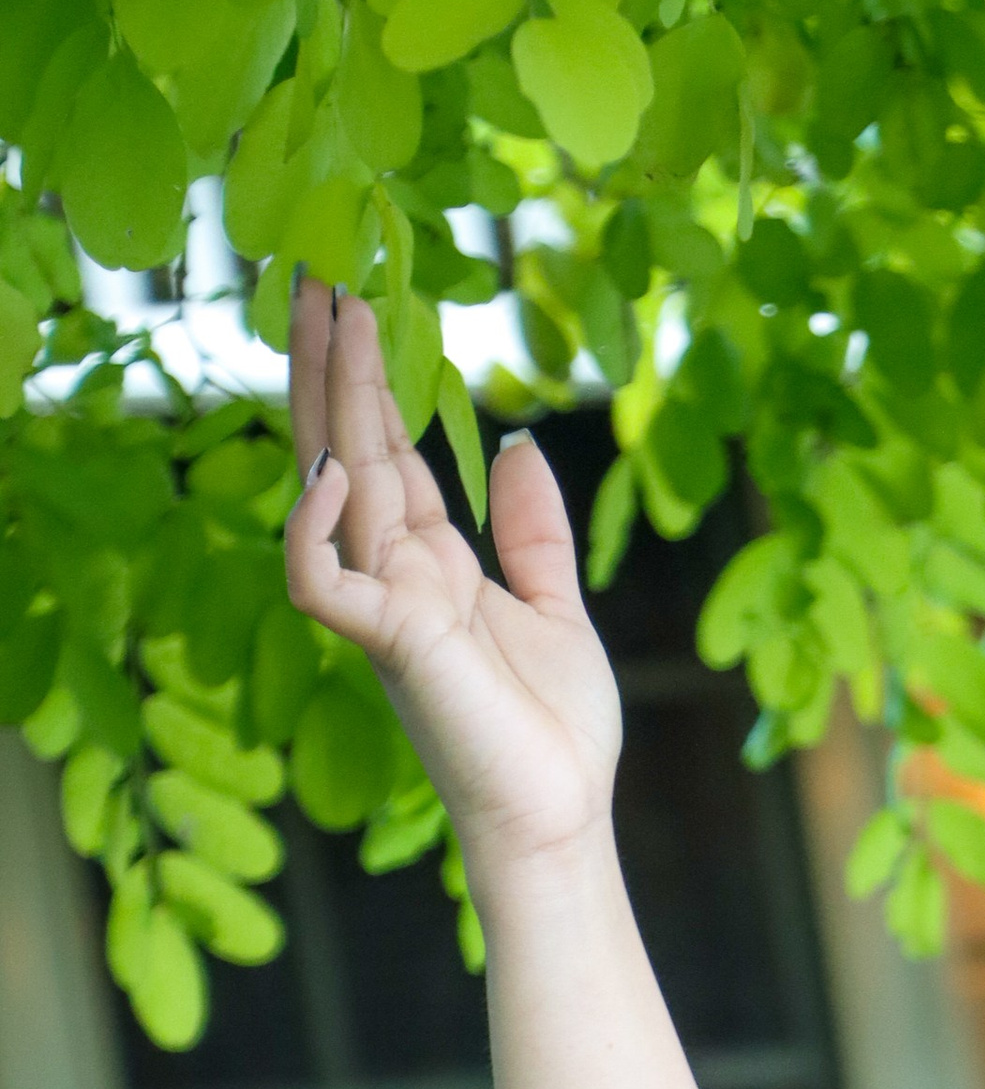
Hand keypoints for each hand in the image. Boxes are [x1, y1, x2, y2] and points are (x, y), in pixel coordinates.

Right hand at [283, 279, 622, 875]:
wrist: (563, 819)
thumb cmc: (554, 734)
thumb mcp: (557, 608)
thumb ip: (533, 533)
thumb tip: (516, 446)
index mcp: (431, 564)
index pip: (387, 450)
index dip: (370, 378)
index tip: (360, 300)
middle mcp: (396, 575)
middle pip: (348, 446)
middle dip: (332, 361)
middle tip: (318, 270)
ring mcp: (386, 607)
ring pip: (334, 486)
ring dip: (329, 399)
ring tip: (329, 313)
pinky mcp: (390, 647)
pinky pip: (321, 580)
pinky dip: (317, 526)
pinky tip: (342, 467)